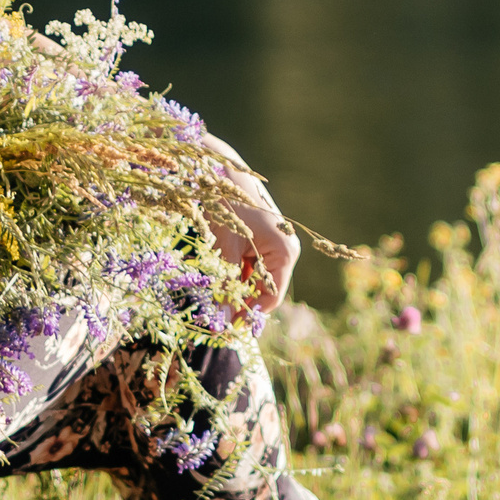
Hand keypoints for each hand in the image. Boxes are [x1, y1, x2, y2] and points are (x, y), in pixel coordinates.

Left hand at [204, 142, 296, 313]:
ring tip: (214, 301)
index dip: (251, 314)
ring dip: (236, 290)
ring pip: (255, 279)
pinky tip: (219, 281)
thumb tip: (220, 317)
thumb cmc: (226, 206)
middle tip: (218, 319)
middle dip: (242, 303)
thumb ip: (225, 283)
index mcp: (285, 252)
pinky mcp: (261, 240)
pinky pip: (250, 266)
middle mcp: (285, 250)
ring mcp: (274, 245)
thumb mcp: (225, 248)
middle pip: (265, 289)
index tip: (228, 327)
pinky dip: (235, 275)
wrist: (219, 172)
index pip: (272, 297)